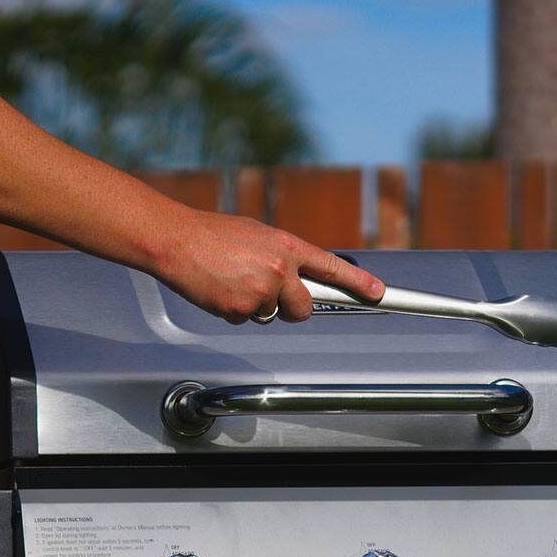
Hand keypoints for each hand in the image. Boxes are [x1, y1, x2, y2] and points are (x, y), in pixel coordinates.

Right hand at [157, 211, 384, 323]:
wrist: (177, 242)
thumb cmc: (213, 236)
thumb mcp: (257, 236)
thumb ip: (281, 256)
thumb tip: (292, 276)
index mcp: (286, 246)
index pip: (331, 267)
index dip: (358, 282)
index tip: (378, 293)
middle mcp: (279, 270)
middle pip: (303, 308)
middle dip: (292, 308)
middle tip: (271, 296)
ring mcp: (261, 292)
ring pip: (271, 316)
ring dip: (256, 306)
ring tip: (232, 281)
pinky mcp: (240, 310)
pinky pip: (245, 321)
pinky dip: (233, 311)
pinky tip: (220, 290)